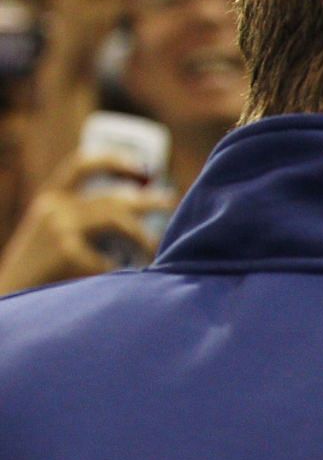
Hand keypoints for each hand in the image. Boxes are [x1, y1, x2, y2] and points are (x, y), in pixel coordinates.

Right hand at [0, 151, 174, 294]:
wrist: (9, 299)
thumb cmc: (40, 275)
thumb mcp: (54, 237)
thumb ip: (84, 223)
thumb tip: (136, 214)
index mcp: (50, 201)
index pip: (81, 166)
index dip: (114, 160)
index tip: (144, 167)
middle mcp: (54, 208)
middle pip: (112, 197)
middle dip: (147, 201)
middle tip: (171, 204)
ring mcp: (59, 227)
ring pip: (117, 219)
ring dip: (143, 236)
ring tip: (154, 253)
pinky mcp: (67, 251)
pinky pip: (111, 257)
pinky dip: (120, 270)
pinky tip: (119, 283)